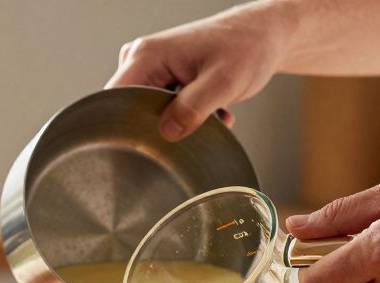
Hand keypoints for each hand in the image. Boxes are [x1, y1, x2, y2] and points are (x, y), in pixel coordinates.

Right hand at [105, 2, 288, 140]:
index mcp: (147, 55)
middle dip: (160, 129)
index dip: (123, 129)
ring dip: (179, 124)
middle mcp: (143, 59)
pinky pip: (163, 109)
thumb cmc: (247, 48)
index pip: (114, 101)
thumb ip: (194, 108)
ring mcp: (153, 69)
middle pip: (129, 110)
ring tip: (211, 117)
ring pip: (150, 113)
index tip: (147, 150)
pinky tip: (213, 115)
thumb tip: (167, 133)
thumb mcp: (224, 82)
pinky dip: (187, 118)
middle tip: (193, 132)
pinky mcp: (165, 77)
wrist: (265, 35)